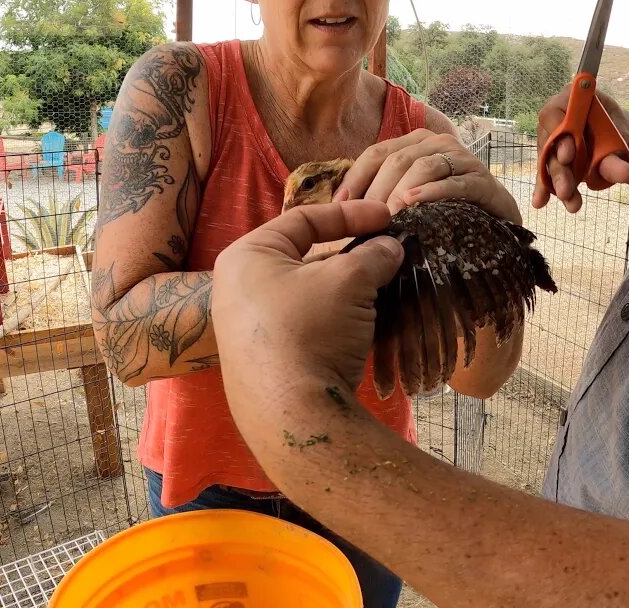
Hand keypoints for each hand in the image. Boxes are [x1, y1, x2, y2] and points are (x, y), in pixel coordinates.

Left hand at [212, 201, 404, 399]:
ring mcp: (248, 329)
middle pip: (306, 259)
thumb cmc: (310, 329)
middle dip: (352, 256)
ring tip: (384, 292)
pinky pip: (306, 327)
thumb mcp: (350, 280)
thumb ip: (374, 254)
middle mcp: (238, 289)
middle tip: (388, 257)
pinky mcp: (264, 362)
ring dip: (348, 291)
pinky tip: (365, 328)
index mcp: (247, 257)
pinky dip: (336, 321)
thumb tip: (390, 248)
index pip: (304, 219)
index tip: (388, 218)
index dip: (351, 214)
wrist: (292, 415)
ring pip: (310, 296)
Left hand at [335, 129, 521, 224]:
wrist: (496, 223)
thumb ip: (380, 195)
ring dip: (401, 192)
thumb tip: (340, 209)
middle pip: (396, 160)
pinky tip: (415, 205)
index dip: (355, 178)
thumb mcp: (408, 199)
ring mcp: (461, 159)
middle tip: (364, 223)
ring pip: (422, 166)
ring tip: (388, 218)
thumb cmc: (444, 212)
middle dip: (376, 192)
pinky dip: (433, 193)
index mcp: (414, 144)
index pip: (376, 153)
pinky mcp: (482, 181)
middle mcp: (437, 143)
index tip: (340, 206)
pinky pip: (454, 183)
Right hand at [532, 83, 628, 212]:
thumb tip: (623, 174)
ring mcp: (551, 138)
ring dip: (556, 184)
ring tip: (570, 202)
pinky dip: (546, 188)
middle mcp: (556, 116)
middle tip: (566, 188)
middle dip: (559, 169)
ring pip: (548, 161)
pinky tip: (541, 201)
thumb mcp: (623, 142)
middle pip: (549, 141)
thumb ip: (617, 156)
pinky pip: (546, 172)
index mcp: (572, 99)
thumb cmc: (622, 133)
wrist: (624, 146)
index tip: (568, 155)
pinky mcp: (552, 157)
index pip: (555, 113)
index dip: (558, 134)